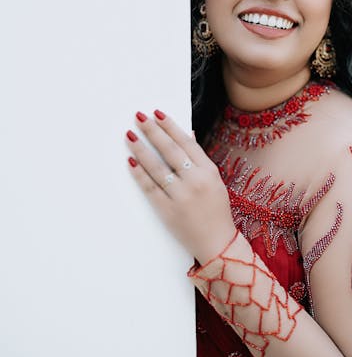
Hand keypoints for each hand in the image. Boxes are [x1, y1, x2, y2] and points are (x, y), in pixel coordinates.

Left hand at [125, 110, 235, 263]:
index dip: (170, 126)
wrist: (217, 242)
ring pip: (156, 167)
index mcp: (209, 171)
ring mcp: (180, 196)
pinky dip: (139, 174)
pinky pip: (150, 188)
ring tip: (130, 136)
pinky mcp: (167, 210)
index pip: (186, 142)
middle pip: (169, 150)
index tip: (157, 114)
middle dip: (153, 131)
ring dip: (141, 149)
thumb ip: (200, 159)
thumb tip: (188, 134)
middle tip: (139, 117)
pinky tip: (130, 161)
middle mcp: (195, 181)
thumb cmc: (216, 210)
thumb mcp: (215, 180)